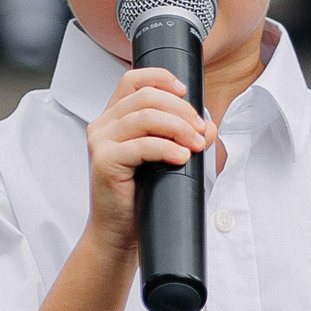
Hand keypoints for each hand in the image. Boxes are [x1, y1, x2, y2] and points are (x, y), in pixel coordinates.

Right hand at [83, 66, 213, 251]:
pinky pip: (142, 145)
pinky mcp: (104, 161)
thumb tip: (209, 127)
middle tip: (200, 130)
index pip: (133, 80)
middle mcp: (103, 125)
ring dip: (178, 127)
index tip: (185, 93)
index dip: (161, 78)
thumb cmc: (139, 196)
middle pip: (146, 97)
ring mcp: (101, 142)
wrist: (118, 232)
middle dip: (181, 110)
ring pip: (145, 117)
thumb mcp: (164, 159)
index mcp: (114, 117)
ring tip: (195, 144)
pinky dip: (167, 148)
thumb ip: (183, 137)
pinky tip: (182, 157)